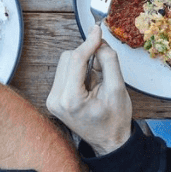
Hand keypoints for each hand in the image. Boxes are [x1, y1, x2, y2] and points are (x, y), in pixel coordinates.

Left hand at [46, 26, 132, 154]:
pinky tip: (89, 86)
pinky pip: (65, 71)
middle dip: (87, 57)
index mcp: (70, 100)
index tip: (98, 29)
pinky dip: (78, 72)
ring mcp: (52, 100)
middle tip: (103, 70)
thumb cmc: (114, 120)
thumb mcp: (118, 88)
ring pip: (65, 62)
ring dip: (83, 64)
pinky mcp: (53, 98)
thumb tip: (99, 40)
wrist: (109, 142)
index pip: (76, 59)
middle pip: (68, 58)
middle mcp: (55, 100)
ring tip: (96, 82)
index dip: (89, 42)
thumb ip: (109, 60)